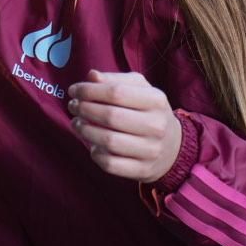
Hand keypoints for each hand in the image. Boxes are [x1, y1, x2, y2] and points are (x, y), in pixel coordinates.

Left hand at [67, 70, 182, 183]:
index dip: (89, 90)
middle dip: (84, 109)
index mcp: (156, 100)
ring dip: (85, 131)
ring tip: (77, 123)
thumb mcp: (139, 90)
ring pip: (108, 141)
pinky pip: (111, 164)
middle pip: (110, 116)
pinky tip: (92, 145)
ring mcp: (151, 150)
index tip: (74, 90)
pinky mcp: (143, 170)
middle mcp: (156, 125)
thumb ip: (115, 80)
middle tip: (73, 106)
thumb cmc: (148, 112)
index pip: (116, 92)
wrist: (173, 147)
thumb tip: (92, 76)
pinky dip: (96, 154)